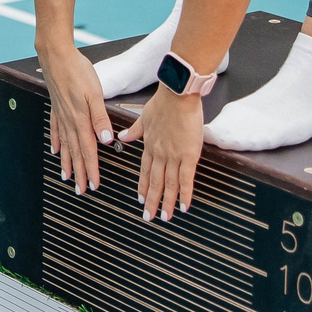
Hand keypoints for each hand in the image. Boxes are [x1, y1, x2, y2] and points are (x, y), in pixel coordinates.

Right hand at [38, 37, 113, 194]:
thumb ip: (100, 118)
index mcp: (81, 120)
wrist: (56, 55)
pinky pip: (56, 131)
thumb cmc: (78, 71)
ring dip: (66, 163)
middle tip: (81, 191)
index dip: (91, 169)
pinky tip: (55, 150)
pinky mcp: (56, 107)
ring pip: (64, 145)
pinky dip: (56, 143)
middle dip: (79, 173)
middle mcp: (69, 121)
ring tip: (66, 177)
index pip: (88, 150)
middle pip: (75, 153)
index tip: (94, 185)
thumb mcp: (95, 93)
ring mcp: (60, 115)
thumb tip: (106, 140)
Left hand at [119, 85, 204, 220]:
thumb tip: (122, 137)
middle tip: (149, 216)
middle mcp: (159, 153)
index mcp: (150, 144)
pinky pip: (186, 179)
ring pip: (169, 184)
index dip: (142, 185)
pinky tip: (184, 206)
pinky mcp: (188, 155)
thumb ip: (135, 130)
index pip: (144, 170)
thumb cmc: (164, 101)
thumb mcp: (144, 116)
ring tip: (164, 217)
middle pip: (155, 182)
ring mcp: (174, 156)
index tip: (140, 198)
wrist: (177, 94)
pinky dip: (185, 194)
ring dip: (166, 202)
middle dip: (151, 200)